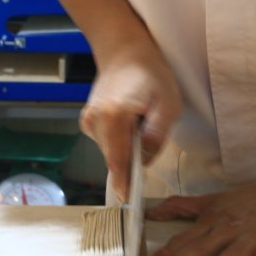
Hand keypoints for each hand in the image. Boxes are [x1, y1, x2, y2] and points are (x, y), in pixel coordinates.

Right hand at [81, 40, 181, 200]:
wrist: (125, 53)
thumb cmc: (151, 75)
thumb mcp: (168, 104)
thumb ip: (157, 134)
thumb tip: (144, 160)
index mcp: (115, 116)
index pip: (118, 160)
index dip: (123, 182)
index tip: (126, 201)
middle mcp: (95, 121)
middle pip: (115, 158)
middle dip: (132, 160)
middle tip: (149, 137)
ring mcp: (88, 121)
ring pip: (111, 151)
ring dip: (127, 147)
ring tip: (140, 121)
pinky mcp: (87, 121)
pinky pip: (107, 142)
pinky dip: (120, 140)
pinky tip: (129, 121)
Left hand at [146, 177, 255, 255]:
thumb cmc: (251, 199)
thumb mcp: (214, 200)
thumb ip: (183, 207)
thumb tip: (153, 212)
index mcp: (213, 221)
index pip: (184, 239)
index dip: (164, 254)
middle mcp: (230, 229)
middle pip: (201, 248)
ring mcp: (254, 236)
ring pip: (234, 255)